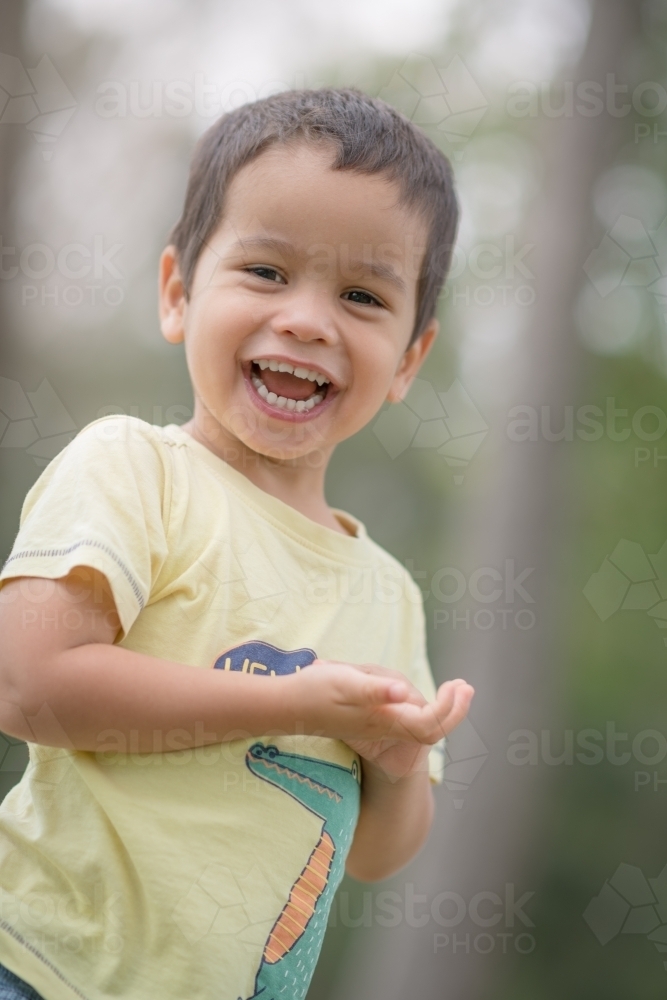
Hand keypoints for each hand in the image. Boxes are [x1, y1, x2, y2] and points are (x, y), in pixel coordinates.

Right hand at [291, 660, 472, 778]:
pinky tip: (418, 697)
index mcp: (384, 718)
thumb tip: (405, 692)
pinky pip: (405, 722)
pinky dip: (421, 709)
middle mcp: (384, 727)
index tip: (458, 686)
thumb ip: (376, 690)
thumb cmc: (314, 691)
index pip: (431, 724)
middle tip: (466, 687)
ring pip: (418, 725)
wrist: (286, 708)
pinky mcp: (368, 723)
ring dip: (439, 708)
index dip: (450, 709)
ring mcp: (377, 727)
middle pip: (430, 730)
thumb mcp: (345, 682)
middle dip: (453, 710)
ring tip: (452, 688)